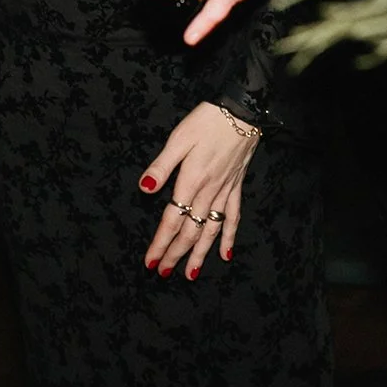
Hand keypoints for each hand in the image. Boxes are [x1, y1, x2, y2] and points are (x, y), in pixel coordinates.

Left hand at [140, 103, 258, 278]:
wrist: (241, 112)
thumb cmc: (206, 121)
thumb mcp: (179, 139)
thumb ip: (161, 166)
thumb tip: (144, 189)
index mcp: (190, 181)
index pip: (172, 220)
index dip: (161, 243)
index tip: (150, 262)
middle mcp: (208, 192)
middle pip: (190, 230)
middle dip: (176, 254)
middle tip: (163, 273)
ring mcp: (224, 192)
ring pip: (211, 230)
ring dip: (200, 253)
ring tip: (191, 274)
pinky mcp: (236, 187)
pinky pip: (233, 218)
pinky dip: (229, 237)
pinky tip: (226, 254)